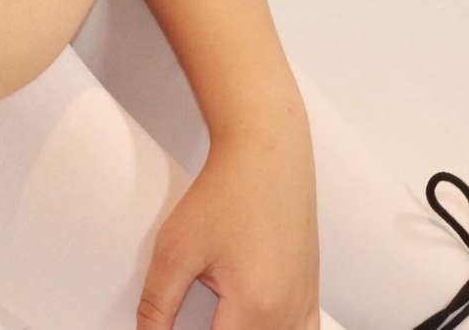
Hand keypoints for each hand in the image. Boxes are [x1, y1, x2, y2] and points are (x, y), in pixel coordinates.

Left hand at [137, 130, 319, 329]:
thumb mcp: (176, 249)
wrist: (266, 156)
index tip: (171, 329)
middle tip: (198, 311)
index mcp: (255, 308)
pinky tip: (255, 322)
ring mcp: (304, 305)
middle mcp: (287, 313)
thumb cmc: (228, 193)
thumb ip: (158, 303)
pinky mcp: (310, 293)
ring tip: (220, 315)